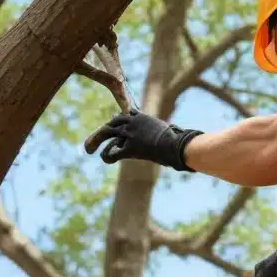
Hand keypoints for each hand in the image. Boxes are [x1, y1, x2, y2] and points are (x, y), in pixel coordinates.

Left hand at [83, 109, 199, 170]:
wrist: (176, 144)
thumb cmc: (178, 140)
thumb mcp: (173, 132)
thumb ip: (172, 132)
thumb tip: (189, 138)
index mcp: (141, 117)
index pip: (124, 116)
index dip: (117, 123)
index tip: (112, 128)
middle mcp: (132, 122)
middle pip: (112, 123)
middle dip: (101, 132)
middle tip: (90, 143)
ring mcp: (129, 133)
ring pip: (107, 133)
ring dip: (96, 141)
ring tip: (88, 150)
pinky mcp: (129, 147)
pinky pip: (113, 152)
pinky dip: (108, 156)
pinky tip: (108, 160)